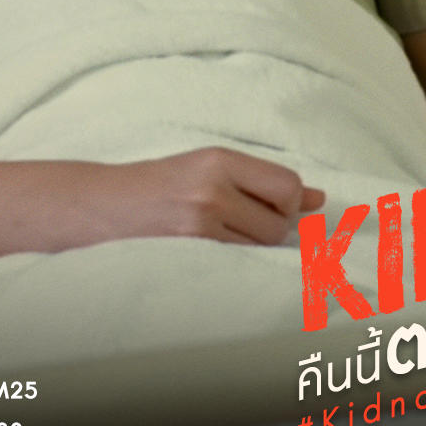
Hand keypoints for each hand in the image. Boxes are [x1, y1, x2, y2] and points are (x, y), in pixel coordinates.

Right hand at [88, 146, 324, 246]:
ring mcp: (201, 224)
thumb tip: (319, 199)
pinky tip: (213, 251)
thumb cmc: (163, 184)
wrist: (107, 205)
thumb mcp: (211, 167)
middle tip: (238, 222)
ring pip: (261, 248)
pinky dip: (236, 263)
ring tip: (222, 235)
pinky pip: (240, 265)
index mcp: (220, 160)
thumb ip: (263, 182)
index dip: (287, 202)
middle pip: (279, 223)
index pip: (287, 185)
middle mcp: (213, 188)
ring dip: (252, 248)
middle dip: (270, 229)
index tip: (269, 206)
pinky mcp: (191, 253)